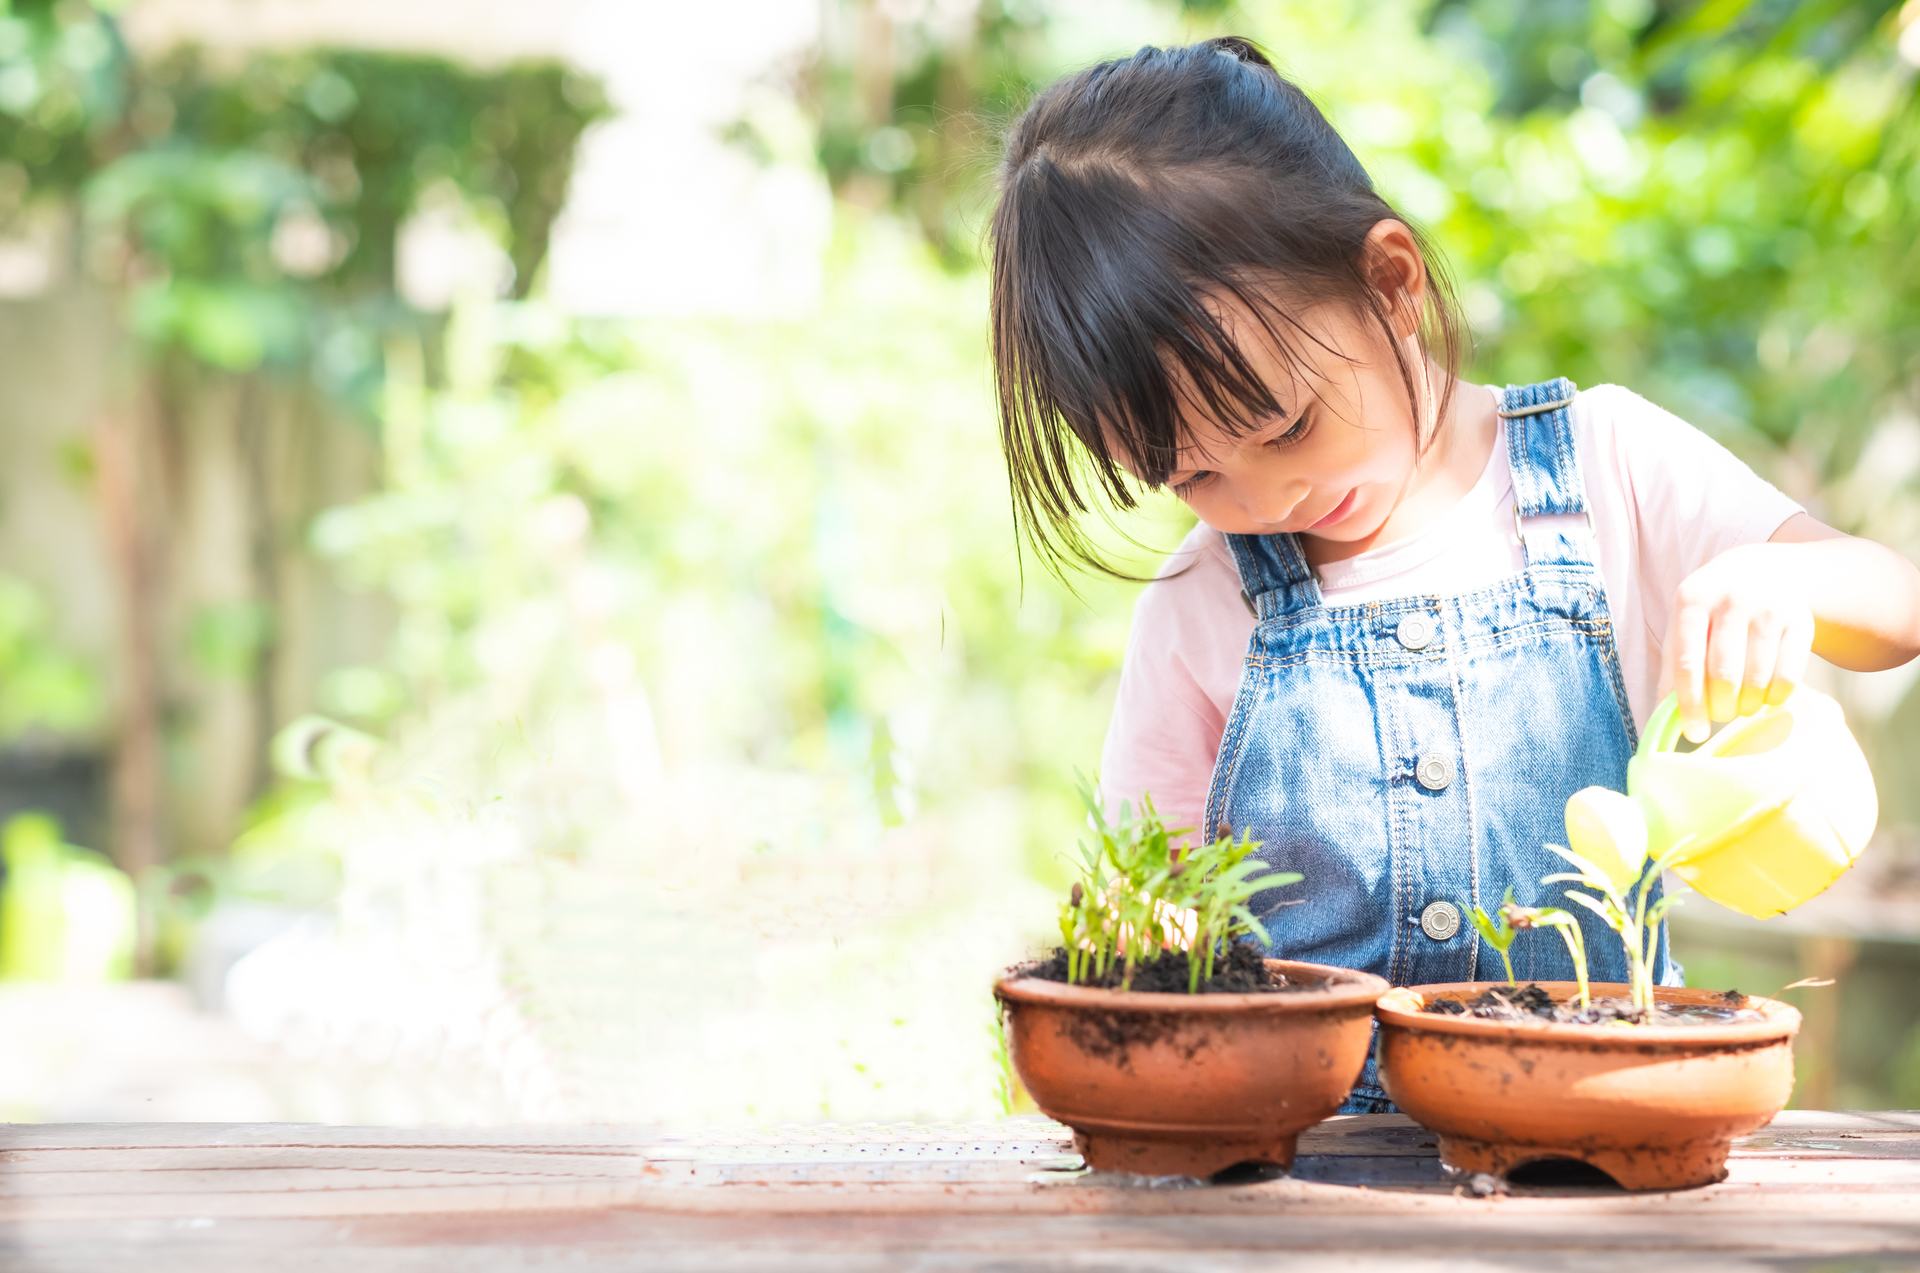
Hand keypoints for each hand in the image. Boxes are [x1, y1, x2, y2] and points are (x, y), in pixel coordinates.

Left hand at [1662, 542, 1815, 743]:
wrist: (1763, 571)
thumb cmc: (1713, 610)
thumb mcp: (1684, 625)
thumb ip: (1673, 667)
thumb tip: (1663, 717)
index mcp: (1692, 599)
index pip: (1687, 663)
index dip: (1689, 704)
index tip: (1694, 733)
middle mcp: (1732, 599)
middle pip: (1724, 674)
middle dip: (1721, 707)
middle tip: (1720, 715)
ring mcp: (1770, 607)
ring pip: (1758, 678)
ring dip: (1748, 705)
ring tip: (1741, 707)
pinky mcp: (1802, 620)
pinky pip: (1789, 675)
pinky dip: (1776, 697)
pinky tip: (1767, 698)